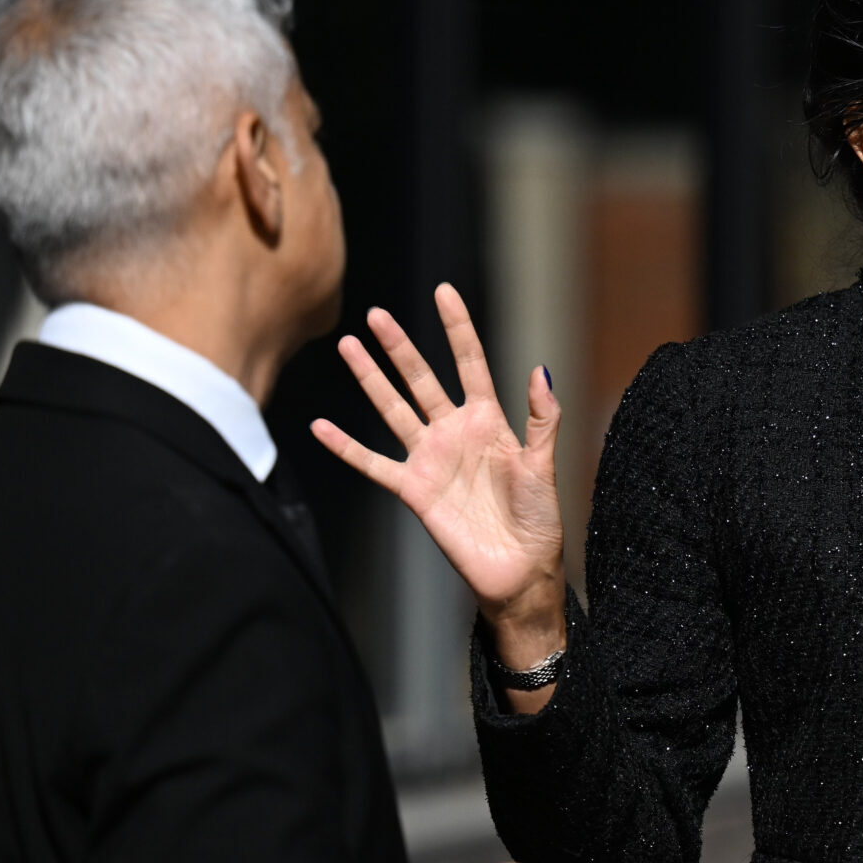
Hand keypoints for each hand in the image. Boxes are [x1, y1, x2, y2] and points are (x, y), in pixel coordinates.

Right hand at [310, 284, 567, 668]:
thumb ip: (541, 419)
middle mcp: (454, 433)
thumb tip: (540, 369)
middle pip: (422, 379)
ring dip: (371, 380)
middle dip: (400, 347)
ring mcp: (430, 459)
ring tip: (347, 347)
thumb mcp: (543, 465)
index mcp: (489, 421)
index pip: (470, 363)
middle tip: (376, 314)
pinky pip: (373, 464)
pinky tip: (320, 426)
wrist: (519, 570)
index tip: (443, 292)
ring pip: (393, 410)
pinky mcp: (412, 490)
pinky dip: (346, 447)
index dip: (457, 328)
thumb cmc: (538, 519)